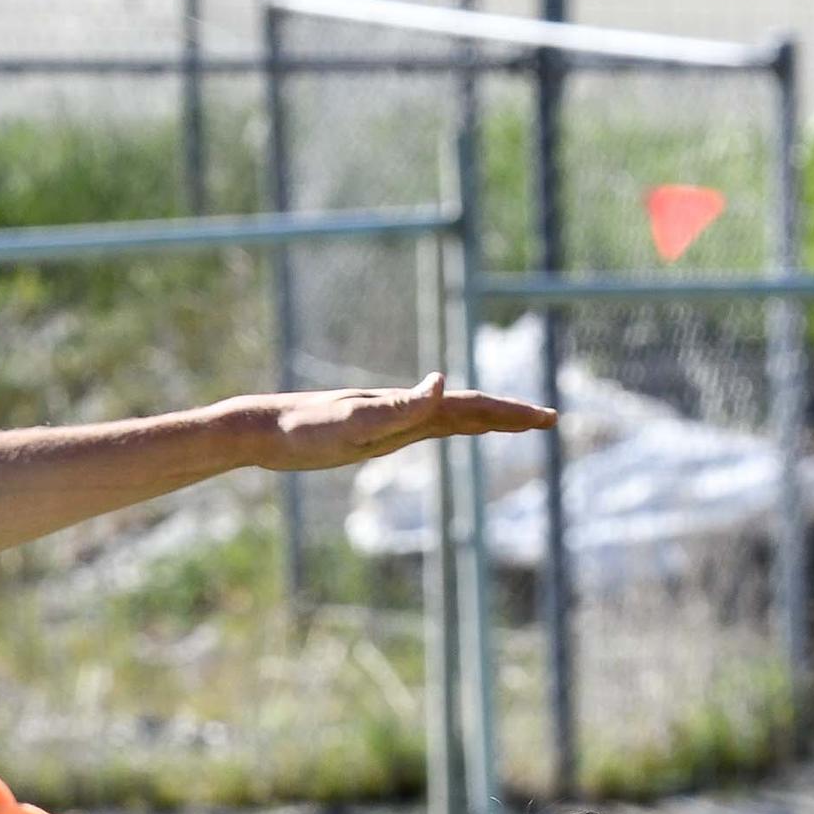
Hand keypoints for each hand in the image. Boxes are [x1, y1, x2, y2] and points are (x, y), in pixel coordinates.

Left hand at [243, 376, 556, 474]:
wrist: (263, 430)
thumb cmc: (301, 430)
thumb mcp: (350, 424)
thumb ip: (397, 407)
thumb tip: (443, 381)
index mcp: (407, 406)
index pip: (472, 406)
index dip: (510, 413)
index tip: (546, 419)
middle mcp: (405, 407)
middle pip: (471, 408)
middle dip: (512, 415)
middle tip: (551, 421)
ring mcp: (393, 418)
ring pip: (454, 416)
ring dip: (489, 420)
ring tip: (520, 424)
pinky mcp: (377, 432)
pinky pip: (429, 428)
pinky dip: (456, 427)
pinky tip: (460, 428)